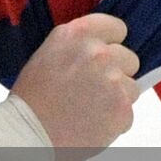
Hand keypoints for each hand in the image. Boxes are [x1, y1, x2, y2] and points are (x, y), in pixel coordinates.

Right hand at [11, 13, 140, 151]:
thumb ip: (78, 47)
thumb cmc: (32, 98)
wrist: (28, 133)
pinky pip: (128, 113)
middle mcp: (98, 53)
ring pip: (132, 87)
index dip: (111, 45)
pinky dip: (115, 121)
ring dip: (117, 98)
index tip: (104, 57)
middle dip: (117, 74)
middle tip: (93, 89)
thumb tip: (102, 49)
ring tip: (90, 108)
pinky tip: (92, 123)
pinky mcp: (121, 108)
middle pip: (129, 59)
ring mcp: (113, 80)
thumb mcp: (49, 53)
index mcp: (77, 34)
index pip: (117, 28)